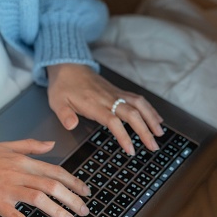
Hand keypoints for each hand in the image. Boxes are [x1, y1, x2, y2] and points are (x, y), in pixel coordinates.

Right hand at [0, 139, 89, 216]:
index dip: (73, 182)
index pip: (55, 171)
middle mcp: (19, 173)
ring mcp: (8, 188)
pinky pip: (15, 216)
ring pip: (39, 198)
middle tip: (85, 210)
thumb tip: (51, 144)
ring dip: (58, 211)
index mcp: (23, 161)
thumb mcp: (7, 145)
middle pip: (52, 185)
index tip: (85, 191)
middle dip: (72, 199)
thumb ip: (31, 145)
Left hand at [47, 64, 163, 154]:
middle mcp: (108, 98)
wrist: (68, 66)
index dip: (124, 136)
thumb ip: (64, 115)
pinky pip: (138, 99)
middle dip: (145, 131)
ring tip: (160, 134)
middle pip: (132, 114)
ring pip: (139, 105)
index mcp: (93, 103)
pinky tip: (157, 119)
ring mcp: (115, 94)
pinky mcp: (118, 91)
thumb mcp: (56, 102)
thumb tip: (71, 126)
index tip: (131, 150)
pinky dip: (149, 109)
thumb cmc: (63, 86)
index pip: (113, 121)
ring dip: (151, 119)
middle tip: (153, 147)